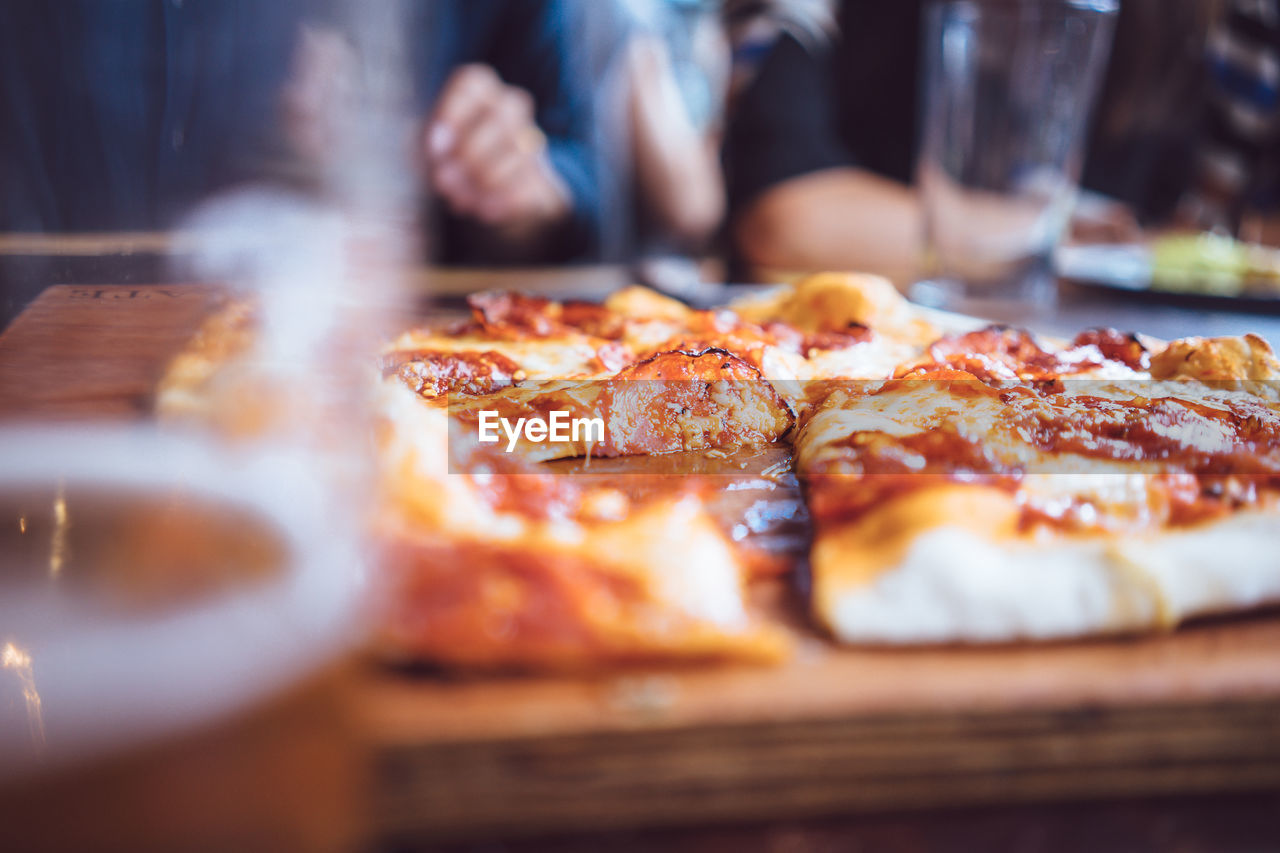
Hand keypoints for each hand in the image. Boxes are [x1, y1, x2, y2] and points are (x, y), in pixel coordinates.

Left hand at [423, 65, 569, 236]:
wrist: (477, 192)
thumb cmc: (443, 159)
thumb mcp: (425, 148)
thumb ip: (424, 145)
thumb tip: (439, 152)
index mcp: (478, 92)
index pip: (473, 82)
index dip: (453, 113)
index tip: (434, 147)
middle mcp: (509, 109)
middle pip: (505, 113)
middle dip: (472, 151)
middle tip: (443, 180)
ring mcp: (530, 142)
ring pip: (523, 150)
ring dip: (487, 179)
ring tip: (457, 199)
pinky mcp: (542, 176)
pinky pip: (534, 182)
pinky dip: (506, 199)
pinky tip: (484, 210)